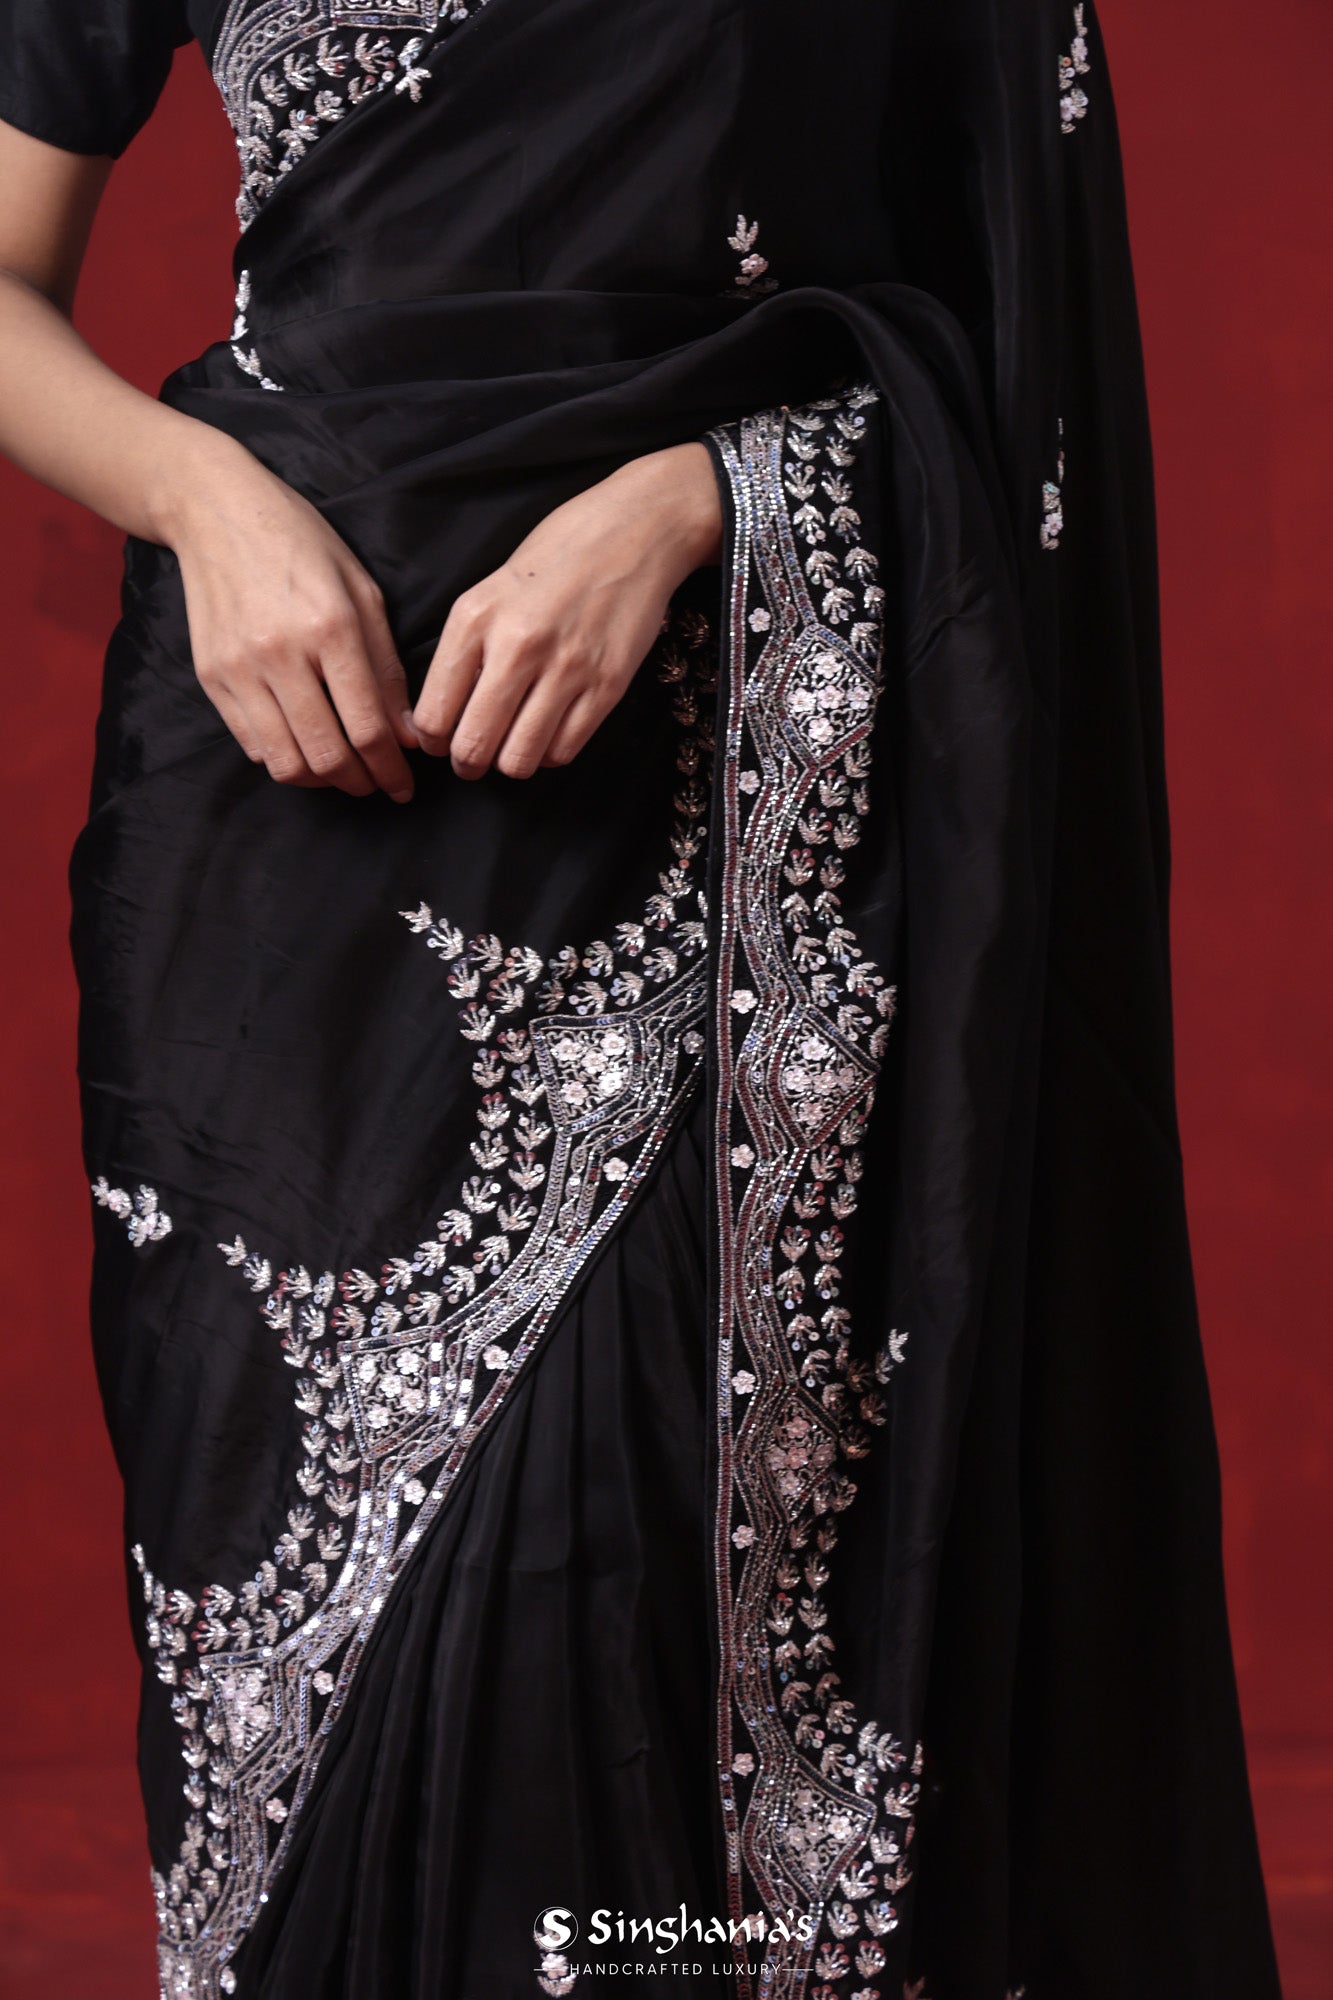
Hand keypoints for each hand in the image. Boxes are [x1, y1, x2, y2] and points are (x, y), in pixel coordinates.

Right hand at [168, 434, 417, 799]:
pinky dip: (284, 760)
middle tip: (378, 785)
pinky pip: (252, 745)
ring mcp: (239, 669)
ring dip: (322, 781)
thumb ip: (386, 666)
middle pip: (327, 755)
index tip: (404, 785)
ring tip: (343, 773)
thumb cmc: (301, 544)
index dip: (391, 769)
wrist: (216, 513)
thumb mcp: (361, 590)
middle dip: (361, 782)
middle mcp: (281, 654)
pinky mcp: (211, 678)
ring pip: (286, 762)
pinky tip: (306, 749)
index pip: (368, 727)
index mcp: (330, 627)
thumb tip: (407, 734)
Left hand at [411, 441, 722, 779]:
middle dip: (467, 763)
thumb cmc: (557, 556)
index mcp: (476, 619)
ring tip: (512, 748)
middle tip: (472, 759)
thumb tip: (442, 715)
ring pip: (519, 760)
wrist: (633, 532)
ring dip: (509, 763)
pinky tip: (548, 732)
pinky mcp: (607, 685)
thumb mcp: (491, 589)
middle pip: (474, 745)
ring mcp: (566, 668)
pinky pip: (564, 751)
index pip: (434, 713)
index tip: (442, 742)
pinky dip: (550, 754)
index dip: (434, 741)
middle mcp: (517, 645)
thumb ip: (465, 647)